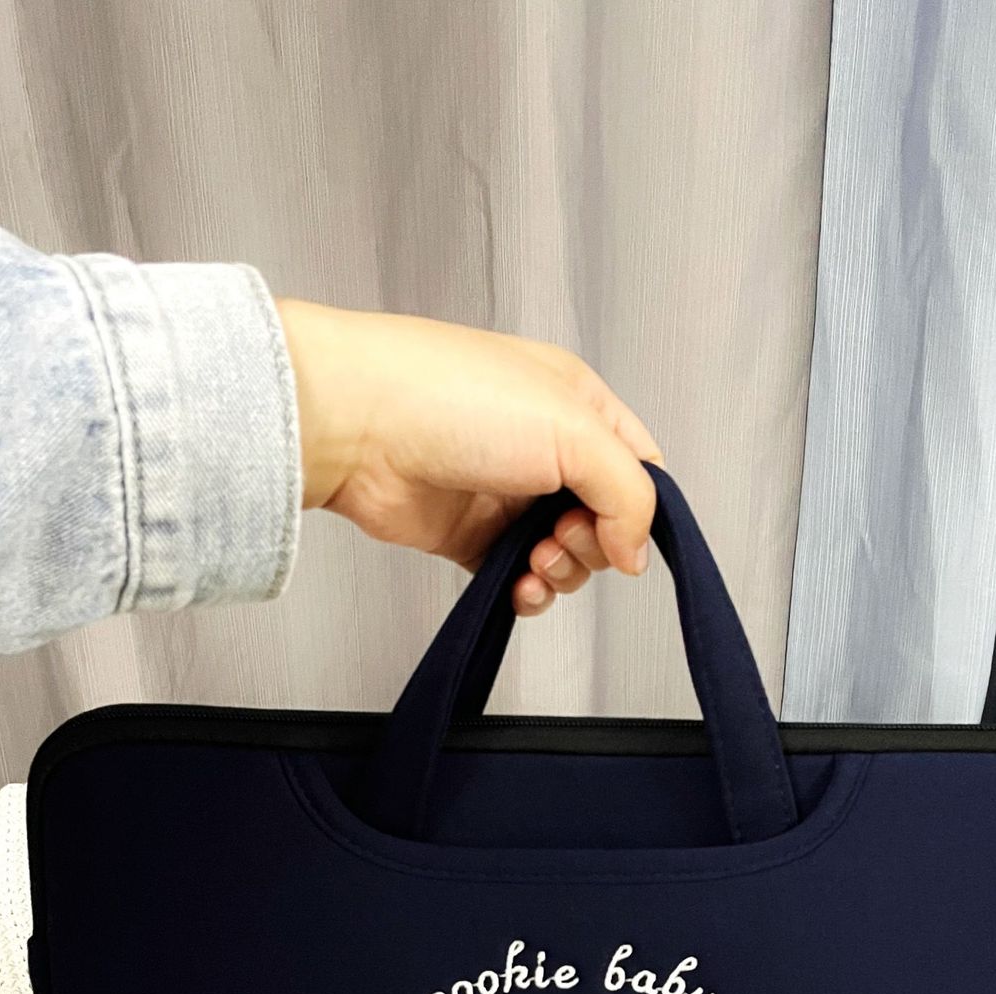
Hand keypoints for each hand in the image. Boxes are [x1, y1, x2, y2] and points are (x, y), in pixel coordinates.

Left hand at [273, 298, 664, 618]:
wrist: (354, 425)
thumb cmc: (447, 397)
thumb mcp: (574, 428)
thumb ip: (628, 493)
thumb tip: (636, 552)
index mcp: (577, 404)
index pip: (639, 466)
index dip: (641, 507)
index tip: (624, 531)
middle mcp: (545, 449)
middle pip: (606, 521)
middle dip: (595, 544)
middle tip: (563, 535)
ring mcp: (507, 494)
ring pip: (566, 556)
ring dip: (562, 573)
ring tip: (536, 560)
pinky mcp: (472, 536)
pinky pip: (519, 580)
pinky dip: (528, 595)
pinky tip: (518, 588)